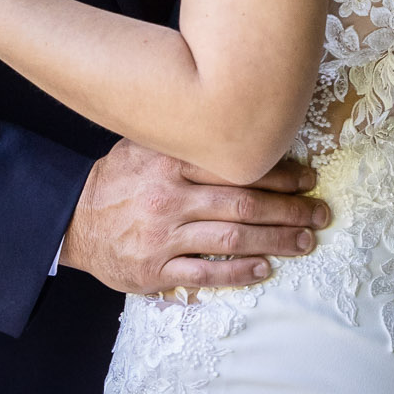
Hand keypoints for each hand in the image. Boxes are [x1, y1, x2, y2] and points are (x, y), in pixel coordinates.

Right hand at [58, 139, 330, 294]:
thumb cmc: (116, 180)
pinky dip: (239, 273)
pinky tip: (265, 269)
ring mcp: (163, 237)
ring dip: (276, 242)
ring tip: (306, 242)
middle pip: (244, 204)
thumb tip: (234, 119)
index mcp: (170, 162)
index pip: (235, 167)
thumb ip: (184, 138)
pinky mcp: (155, 270)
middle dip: (289, 210)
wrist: (72, 221)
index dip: (278, 173)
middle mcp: (170, 198)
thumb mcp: (143, 145)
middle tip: (320, 213)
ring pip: (232, 240)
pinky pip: (206, 273)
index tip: (309, 178)